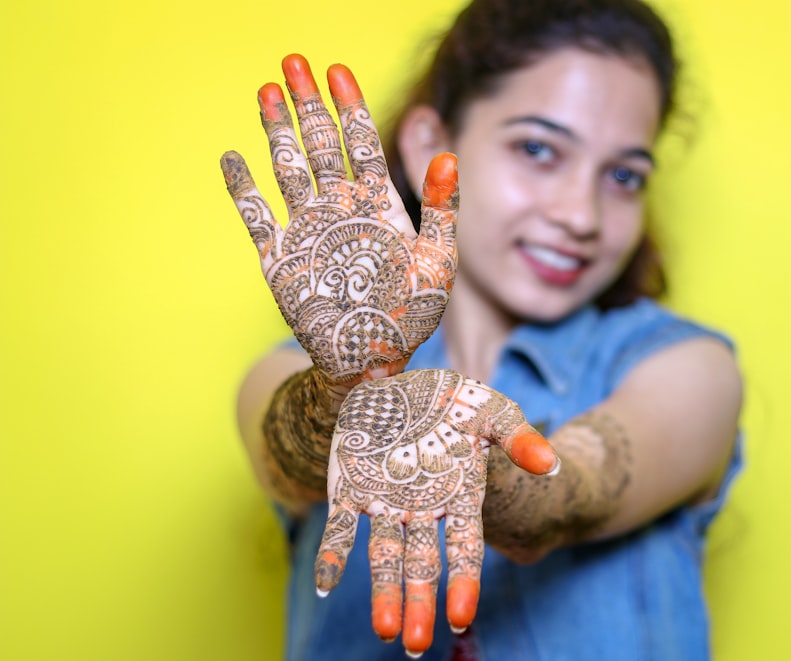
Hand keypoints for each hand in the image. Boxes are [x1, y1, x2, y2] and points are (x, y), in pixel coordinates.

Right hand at [221, 55, 457, 383]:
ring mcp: (307, 230)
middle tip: (293, 62)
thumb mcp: (437, 263)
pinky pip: (256, 214)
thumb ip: (442, 210)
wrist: (370, 361)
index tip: (337, 71)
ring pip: (287, 168)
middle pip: (320, 144)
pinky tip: (233, 158)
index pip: (360, 143)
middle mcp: (339, 209)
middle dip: (308, 104)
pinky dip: (243, 187)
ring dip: (276, 130)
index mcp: (376, 206)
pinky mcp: (279, 257)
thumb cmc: (410, 316)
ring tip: (266, 91)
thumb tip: (449, 157)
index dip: (348, 106)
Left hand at [315, 369, 559, 656]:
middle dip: (420, 603)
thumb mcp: (489, 410)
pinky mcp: (350, 489)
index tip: (459, 617)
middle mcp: (422, 508)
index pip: (464, 548)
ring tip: (385, 633)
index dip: (462, 581)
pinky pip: (339, 528)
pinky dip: (332, 556)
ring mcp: (384, 502)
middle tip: (416, 645)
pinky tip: (325, 584)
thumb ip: (518, 437)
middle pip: (423, 565)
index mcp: (458, 495)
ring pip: (384, 557)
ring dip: (384, 594)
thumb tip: (550, 464)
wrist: (395, 378)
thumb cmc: (448, 400)